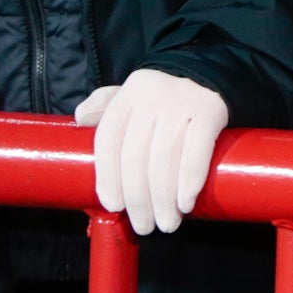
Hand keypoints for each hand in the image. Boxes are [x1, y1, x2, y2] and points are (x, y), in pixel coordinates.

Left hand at [75, 70, 230, 234]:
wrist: (213, 67)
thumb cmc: (164, 92)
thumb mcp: (132, 92)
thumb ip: (105, 104)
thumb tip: (80, 118)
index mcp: (128, 96)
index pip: (108, 140)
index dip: (107, 178)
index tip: (114, 206)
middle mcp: (151, 98)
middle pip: (135, 157)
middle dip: (138, 199)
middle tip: (144, 226)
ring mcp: (182, 104)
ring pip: (164, 160)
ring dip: (163, 199)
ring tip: (166, 223)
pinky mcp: (210, 111)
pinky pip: (197, 152)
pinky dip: (189, 182)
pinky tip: (186, 203)